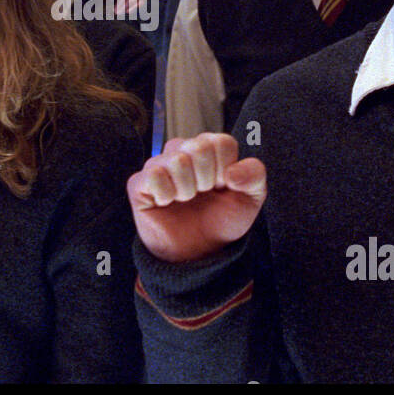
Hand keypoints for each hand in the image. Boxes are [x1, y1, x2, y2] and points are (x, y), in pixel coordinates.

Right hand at [127, 133, 266, 263]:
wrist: (199, 252)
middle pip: (200, 147)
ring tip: (185, 200)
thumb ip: (254, 175)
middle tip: (203, 194)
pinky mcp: (139, 184)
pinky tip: (167, 203)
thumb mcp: (251, 198)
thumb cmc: (221, 220)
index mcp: (208, 148)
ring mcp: (158, 165)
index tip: (223, 187)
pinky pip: (154, 176)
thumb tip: (233, 172)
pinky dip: (166, 195)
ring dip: (187, 190)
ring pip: (177, 161)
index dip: (226, 169)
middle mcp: (181, 150)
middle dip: (208, 179)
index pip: (221, 142)